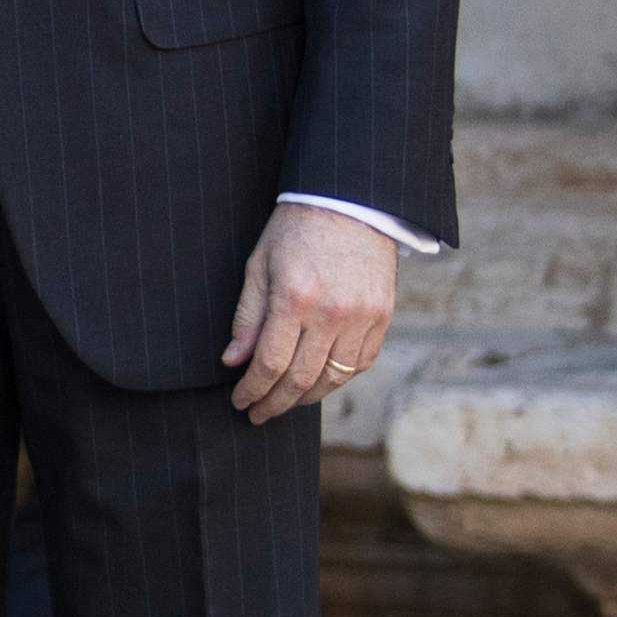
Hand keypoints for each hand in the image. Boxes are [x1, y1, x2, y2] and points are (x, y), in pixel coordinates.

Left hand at [223, 201, 397, 425]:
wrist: (350, 203)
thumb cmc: (296, 231)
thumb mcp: (259, 267)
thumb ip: (248, 318)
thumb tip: (234, 361)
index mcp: (295, 300)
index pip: (269, 364)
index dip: (252, 390)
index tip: (240, 402)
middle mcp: (332, 314)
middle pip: (301, 378)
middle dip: (275, 403)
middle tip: (258, 414)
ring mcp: (362, 317)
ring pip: (333, 377)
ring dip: (306, 397)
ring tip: (285, 401)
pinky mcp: (382, 316)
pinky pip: (361, 363)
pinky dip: (338, 379)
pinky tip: (319, 382)